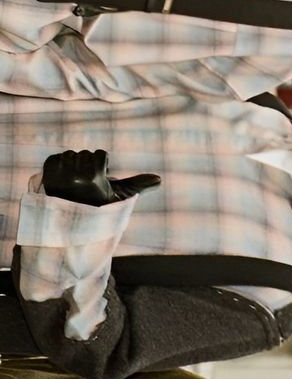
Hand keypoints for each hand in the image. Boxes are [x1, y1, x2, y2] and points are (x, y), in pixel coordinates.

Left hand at [42, 148, 160, 206]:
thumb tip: (159, 179)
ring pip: (69, 155)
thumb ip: (138, 185)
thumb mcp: (119, 197)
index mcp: (94, 178)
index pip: (99, 154)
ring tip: (72, 184)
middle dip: (86, 166)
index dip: (101, 168)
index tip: (97, 183)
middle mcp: (75, 176)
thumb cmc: (97, 209)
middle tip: (84, 185)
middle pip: (84, 154)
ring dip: (71, 166)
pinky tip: (61, 181)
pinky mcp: (45, 175)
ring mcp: (58, 175)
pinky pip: (54, 158)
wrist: (68, 224)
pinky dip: (58, 167)